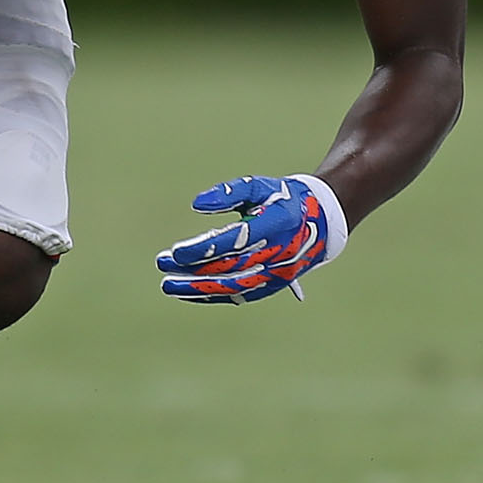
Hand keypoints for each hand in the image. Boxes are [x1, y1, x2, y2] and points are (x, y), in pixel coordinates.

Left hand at [155, 173, 347, 302]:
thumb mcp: (258, 187)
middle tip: (162, 264)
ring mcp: (276, 274)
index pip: (233, 242)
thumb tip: (196, 204)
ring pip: (233, 287)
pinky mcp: (273, 286)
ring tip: (168, 285)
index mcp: (274, 226)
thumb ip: (229, 192)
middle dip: (192, 269)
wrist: (321, 222)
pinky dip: (214, 296)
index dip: (204, 249)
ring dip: (198, 288)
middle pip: (229, 268)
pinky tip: (190, 293)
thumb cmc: (282, 199)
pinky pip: (241, 295)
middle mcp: (277, 254)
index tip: (176, 251)